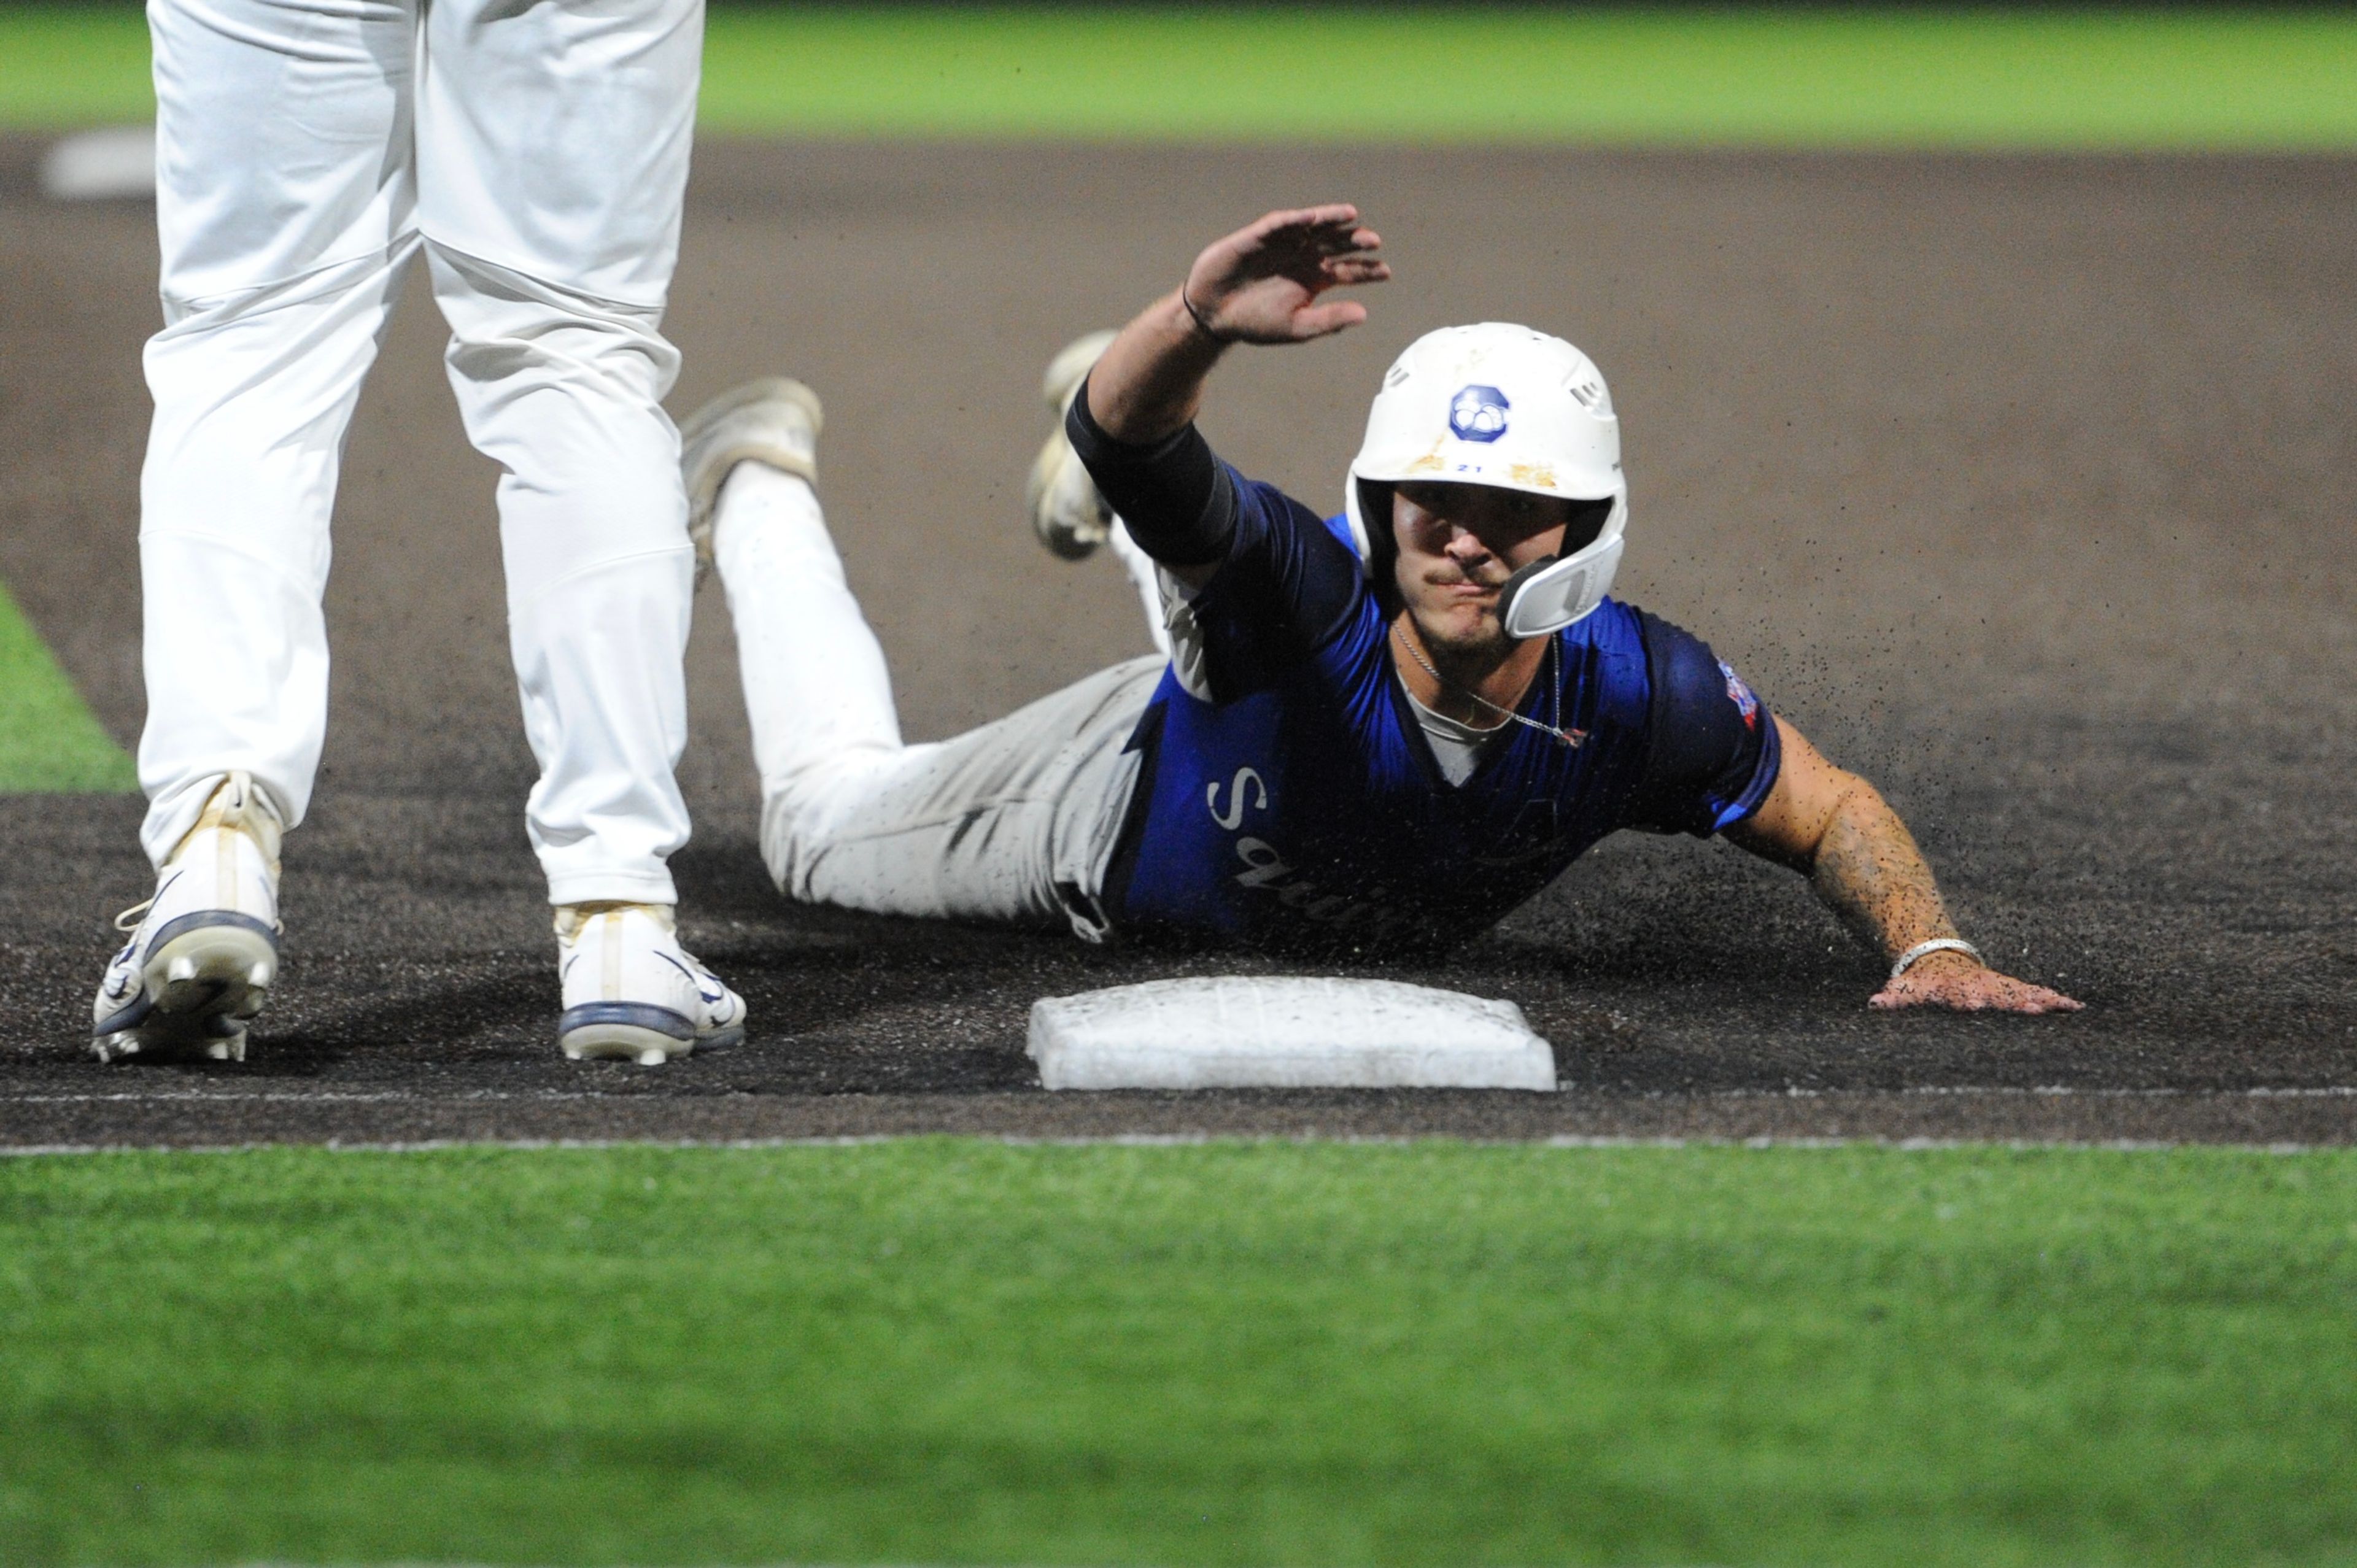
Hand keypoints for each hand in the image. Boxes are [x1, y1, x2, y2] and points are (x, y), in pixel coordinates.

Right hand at [1182, 205, 1389, 344]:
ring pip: (1314, 227)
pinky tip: (1312, 217)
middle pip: (1336, 244)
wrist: (1215, 315)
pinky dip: (1296, 219)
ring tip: (1352, 216)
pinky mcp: (1259, 236)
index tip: (1386, 272)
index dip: (1367, 270)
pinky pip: (1280, 223)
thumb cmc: (1256, 322)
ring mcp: (1283, 244)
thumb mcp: (1297, 326)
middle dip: (1355, 241)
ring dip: (1332, 220)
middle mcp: (1304, 256)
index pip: (1348, 271)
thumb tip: (1364, 313)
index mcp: (1315, 278)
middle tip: (1374, 242)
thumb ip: (1329, 319)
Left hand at [1869, 950, 2082, 1013]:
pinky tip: (2075, 1008)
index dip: (1966, 998)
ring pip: (2022, 992)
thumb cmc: (1923, 983)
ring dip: (2040, 1000)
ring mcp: (1999, 986)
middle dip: (2013, 1001)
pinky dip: (2055, 1000)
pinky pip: (2036, 993)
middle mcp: (1980, 985)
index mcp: (1954, 987)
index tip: (1973, 1004)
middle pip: (1998, 993)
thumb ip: (1894, 997)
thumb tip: (1875, 1004)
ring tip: (2059, 1007)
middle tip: (2032, 1009)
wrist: (1940, 959)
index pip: (1960, 993)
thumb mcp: (1907, 988)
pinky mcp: (2013, 989)